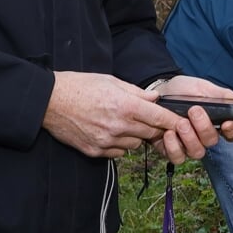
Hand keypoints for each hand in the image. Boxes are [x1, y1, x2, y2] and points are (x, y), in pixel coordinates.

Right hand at [42, 71, 180, 157]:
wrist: (49, 102)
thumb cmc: (79, 86)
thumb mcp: (110, 81)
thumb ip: (136, 92)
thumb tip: (154, 100)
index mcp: (125, 106)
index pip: (159, 118)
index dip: (174, 122)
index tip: (184, 124)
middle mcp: (118, 126)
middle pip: (150, 133)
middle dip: (153, 127)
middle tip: (145, 118)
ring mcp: (106, 141)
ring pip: (135, 144)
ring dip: (135, 135)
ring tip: (120, 122)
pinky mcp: (95, 151)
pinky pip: (118, 152)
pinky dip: (119, 144)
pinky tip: (108, 131)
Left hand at [151, 75, 232, 162]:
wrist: (158, 91)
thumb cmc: (183, 91)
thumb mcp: (203, 88)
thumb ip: (223, 96)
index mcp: (216, 122)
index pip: (232, 134)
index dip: (232, 132)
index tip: (227, 123)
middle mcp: (203, 137)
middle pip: (212, 142)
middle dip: (204, 127)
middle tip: (194, 110)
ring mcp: (188, 145)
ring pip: (197, 152)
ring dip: (190, 138)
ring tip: (181, 123)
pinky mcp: (171, 150)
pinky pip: (177, 157)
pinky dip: (173, 147)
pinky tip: (168, 133)